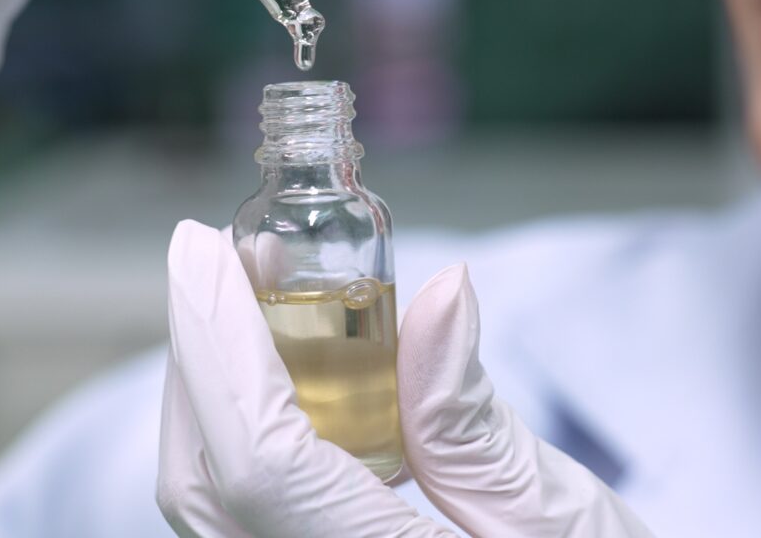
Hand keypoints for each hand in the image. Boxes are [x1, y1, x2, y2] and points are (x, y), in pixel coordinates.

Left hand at [157, 220, 657, 537]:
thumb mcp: (561, 528)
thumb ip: (473, 424)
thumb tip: (438, 295)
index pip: (258, 459)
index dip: (217, 344)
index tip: (199, 249)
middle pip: (205, 486)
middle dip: (204, 360)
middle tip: (232, 263)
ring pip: (213, 510)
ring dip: (221, 400)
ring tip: (264, 307)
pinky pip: (248, 528)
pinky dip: (251, 448)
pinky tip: (294, 392)